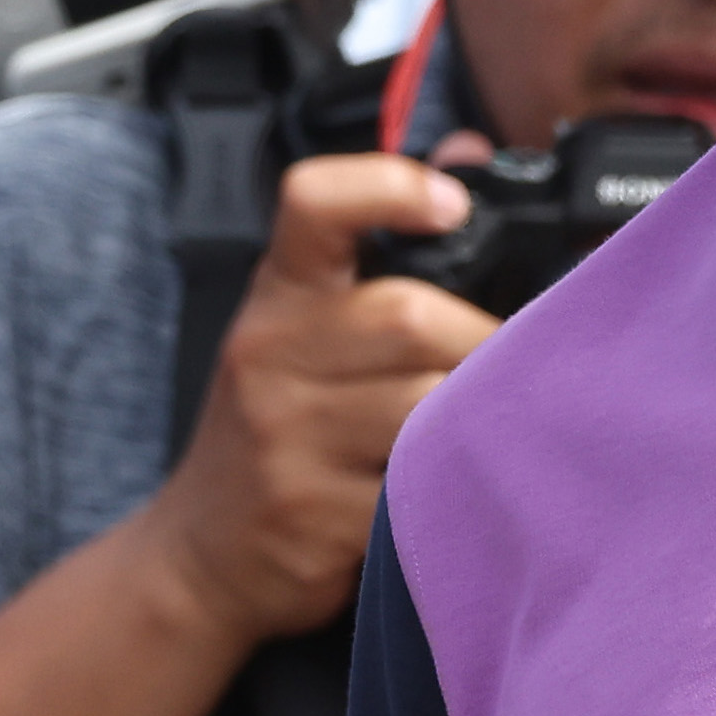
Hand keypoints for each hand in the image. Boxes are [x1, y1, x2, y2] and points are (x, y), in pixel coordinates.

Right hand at [130, 147, 485, 645]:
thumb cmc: (275, 430)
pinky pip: (418, 489)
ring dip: (481, 418)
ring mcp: (286, 440)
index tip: (450, 205)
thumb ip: (381, 252)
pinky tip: (458, 488)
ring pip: (425, 408)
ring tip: (496, 428)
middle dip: (483, 343)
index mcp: (277, 296)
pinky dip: (456, 487)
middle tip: (515, 369)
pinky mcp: (314, 516)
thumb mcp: (303, 332)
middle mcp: (271, 356)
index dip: (389, 187)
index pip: (314, 204)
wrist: (200, 557)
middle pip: (407, 317)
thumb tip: (469, 158)